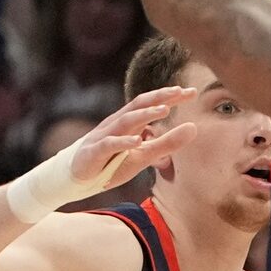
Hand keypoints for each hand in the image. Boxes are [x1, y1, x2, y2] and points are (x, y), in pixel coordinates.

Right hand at [71, 86, 199, 186]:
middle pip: (138, 105)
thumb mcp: (144, 154)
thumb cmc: (112, 163)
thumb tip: (193, 128)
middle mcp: (116, 124)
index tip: (193, 91)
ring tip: (164, 110)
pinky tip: (138, 141)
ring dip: (145, 115)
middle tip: (180, 91)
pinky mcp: (93, 152)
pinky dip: (123, 142)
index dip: (170, 97)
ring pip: (125, 121)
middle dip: (159, 97)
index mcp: (130, 122)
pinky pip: (109, 144)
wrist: (77, 178)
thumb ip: (167, 143)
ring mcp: (104, 136)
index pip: (151, 103)